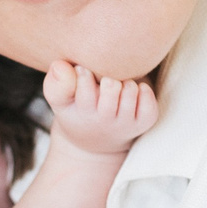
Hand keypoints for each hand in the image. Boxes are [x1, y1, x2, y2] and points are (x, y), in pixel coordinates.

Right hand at [42, 61, 158, 155]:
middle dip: (108, 75)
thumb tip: (62, 65)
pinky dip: (144, 91)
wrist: (96, 141)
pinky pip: (149, 103)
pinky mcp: (144, 123)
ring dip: (126, 81)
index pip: (84, 82)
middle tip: (104, 77)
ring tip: (119, 83)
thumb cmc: (77, 109)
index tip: (83, 71)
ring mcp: (125, 123)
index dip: (84, 71)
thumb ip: (56, 83)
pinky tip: (134, 91)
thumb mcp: (59, 99)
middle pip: (111, 86)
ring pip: (131, 90)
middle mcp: (104, 119)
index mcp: (82, 110)